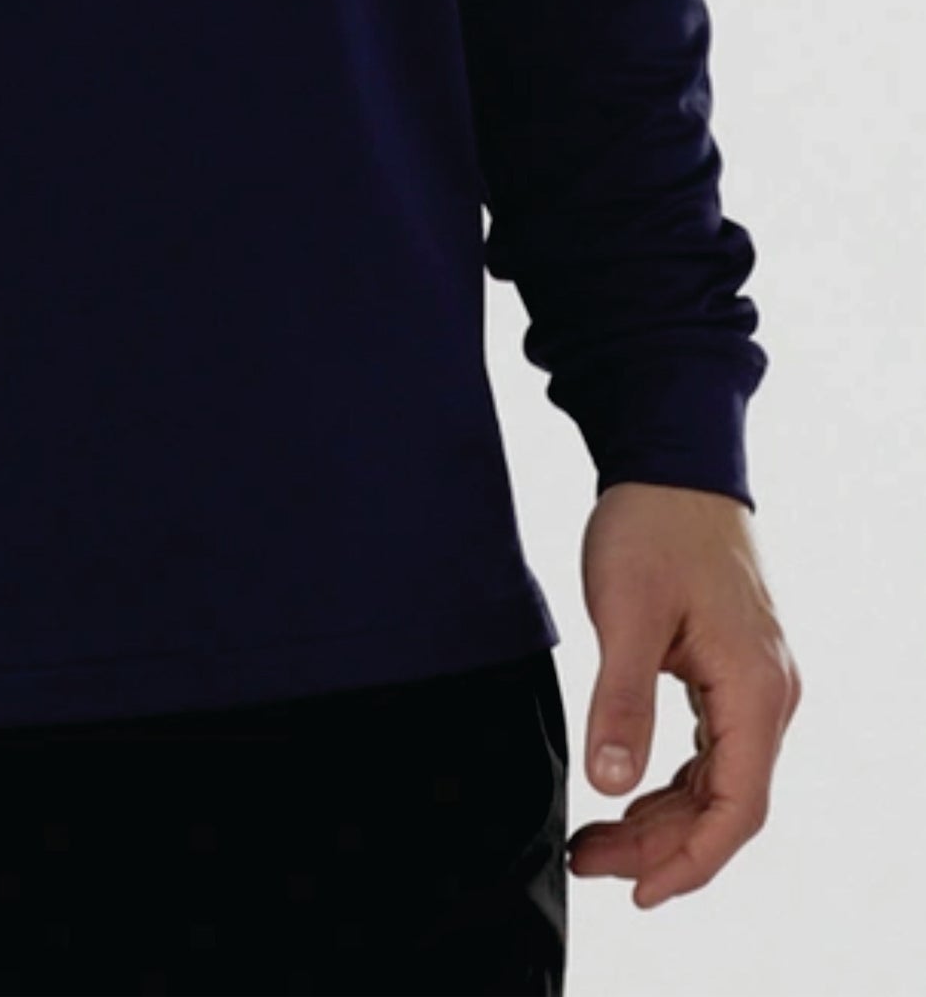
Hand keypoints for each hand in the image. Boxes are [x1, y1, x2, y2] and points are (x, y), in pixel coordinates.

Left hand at [567, 481, 799, 907]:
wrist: (672, 463)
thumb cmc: (653, 528)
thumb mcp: (627, 613)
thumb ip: (621, 701)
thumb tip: (609, 784)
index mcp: (754, 690)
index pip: (736, 808)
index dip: (690, 861)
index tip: (638, 892)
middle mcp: (768, 696)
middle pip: (725, 804)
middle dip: (660, 845)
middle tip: (588, 860)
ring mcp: (753, 684)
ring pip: (716, 781)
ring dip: (660, 817)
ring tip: (594, 840)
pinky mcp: (730, 670)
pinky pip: (709, 750)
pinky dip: (668, 780)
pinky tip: (624, 792)